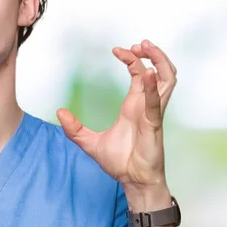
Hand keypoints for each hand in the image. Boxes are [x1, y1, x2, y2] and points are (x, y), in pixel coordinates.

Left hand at [57, 40, 176, 200]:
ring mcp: (153, 114)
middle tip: (139, 44)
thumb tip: (59, 112)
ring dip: (160, 62)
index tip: (117, 50)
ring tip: (147, 48)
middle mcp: (146, 106)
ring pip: (167, 81)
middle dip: (152, 54)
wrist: (133, 182)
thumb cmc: (120, 163)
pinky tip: (146, 73)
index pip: (139, 74)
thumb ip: (75, 129)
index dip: (131, 59)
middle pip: (159, 71)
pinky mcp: (154, 125)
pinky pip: (155, 102)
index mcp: (134, 105)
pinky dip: (152, 87)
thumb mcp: (90, 143)